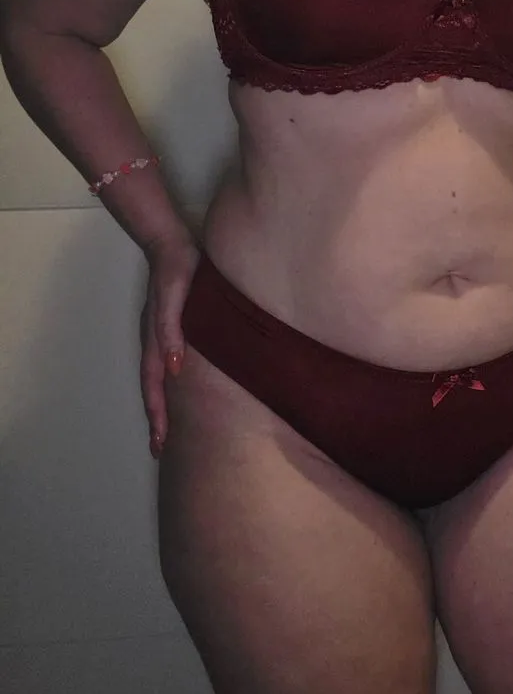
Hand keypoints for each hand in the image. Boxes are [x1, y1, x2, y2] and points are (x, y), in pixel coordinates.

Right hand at [139, 237, 200, 458]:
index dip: (157, 413)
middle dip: (156, 417)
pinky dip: (167, 382)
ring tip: (165, 428)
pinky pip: (166, 362)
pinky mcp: (170, 327)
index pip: (154, 385)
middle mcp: (155, 340)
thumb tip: (174, 368)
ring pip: (157, 377)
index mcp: (156, 338)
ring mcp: (160, 334)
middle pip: (152, 387)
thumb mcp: (176, 298)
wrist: (172, 246)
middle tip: (158, 448)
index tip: (159, 441)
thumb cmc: (178, 271)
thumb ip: (172, 331)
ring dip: (160, 403)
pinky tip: (178, 388)